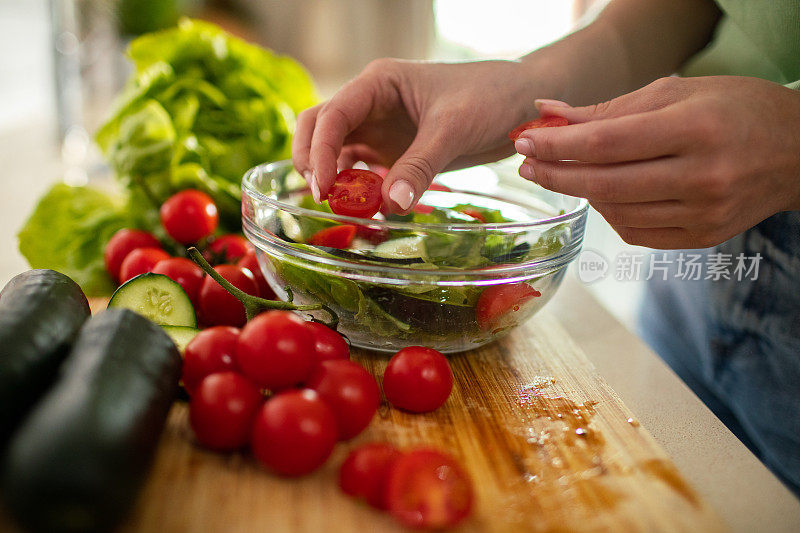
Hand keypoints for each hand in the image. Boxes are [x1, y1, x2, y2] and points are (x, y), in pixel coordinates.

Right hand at [292, 59, 549, 211]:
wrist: (521, 102)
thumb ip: (420, 166)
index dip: (319, 151)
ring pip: (335, 151)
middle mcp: (371, 103)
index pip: (332, 114)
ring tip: (343, 206)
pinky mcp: (393, 151)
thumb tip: (390, 205)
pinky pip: (362, 170)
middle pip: (319, 128)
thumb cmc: (490, 97)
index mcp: (379, 83)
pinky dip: (357, 189)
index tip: (323, 187)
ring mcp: (380, 128)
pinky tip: (365, 207)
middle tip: (322, 196)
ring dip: (331, 177)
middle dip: (311, 160)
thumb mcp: (454, 129)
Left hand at [514, 76, 799, 247]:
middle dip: (555, 174)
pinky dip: (610, 213)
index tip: (523, 139)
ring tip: (568, 173)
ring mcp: (704, 213)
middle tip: (526, 165)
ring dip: (582, 193)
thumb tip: (546, 112)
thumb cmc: (735, 110)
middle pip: (604, 183)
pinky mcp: (702, 238)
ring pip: (616, 211)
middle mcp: (702, 176)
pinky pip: (636, 232)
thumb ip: (608, 108)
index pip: (606, 142)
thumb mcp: (676, 92)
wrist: (798, 152)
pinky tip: (604, 194)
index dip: (557, 144)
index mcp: (696, 128)